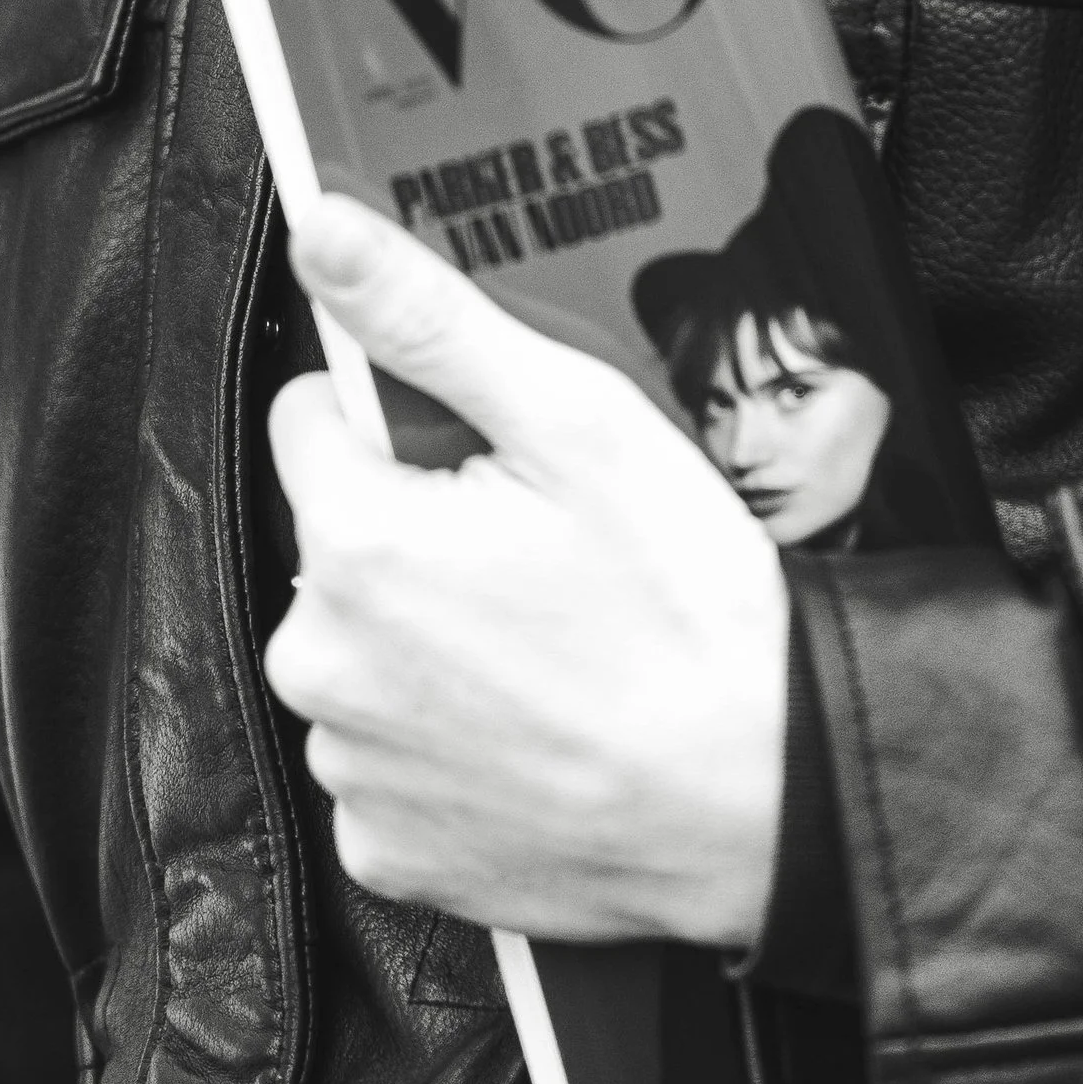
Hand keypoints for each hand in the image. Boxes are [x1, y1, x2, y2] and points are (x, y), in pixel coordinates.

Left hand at [264, 194, 788, 950]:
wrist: (769, 797)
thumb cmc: (687, 609)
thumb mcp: (575, 422)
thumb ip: (430, 319)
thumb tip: (325, 232)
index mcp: (354, 545)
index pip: (312, 420)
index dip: (402, 420)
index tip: (487, 456)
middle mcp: (321, 665)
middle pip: (337, 540)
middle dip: (417, 528)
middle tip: (541, 552)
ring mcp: (353, 769)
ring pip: (362, 649)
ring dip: (428, 638)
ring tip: (550, 646)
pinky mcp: (389, 852)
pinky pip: (386, 760)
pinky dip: (443, 741)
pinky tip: (531, 729)